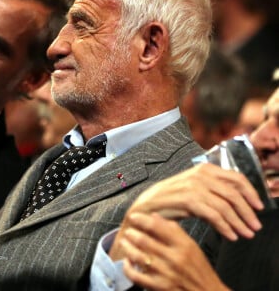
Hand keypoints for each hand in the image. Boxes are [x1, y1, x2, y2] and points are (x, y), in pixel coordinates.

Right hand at [110, 163, 262, 260]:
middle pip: (234, 193)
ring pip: (226, 206)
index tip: (259, 207)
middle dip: (248, 212)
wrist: (145, 207)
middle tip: (255, 226)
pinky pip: (214, 215)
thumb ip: (214, 190)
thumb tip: (239, 201)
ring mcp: (193, 186)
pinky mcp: (188, 200)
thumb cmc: (171, 200)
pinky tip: (230, 235)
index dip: (251, 192)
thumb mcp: (195, 190)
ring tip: (245, 234)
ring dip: (239, 222)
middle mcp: (200, 175)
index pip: (236, 177)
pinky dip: (225, 227)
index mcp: (204, 169)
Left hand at [119, 212, 229, 290]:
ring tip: (124, 242)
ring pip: (138, 256)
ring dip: (127, 247)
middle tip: (128, 231)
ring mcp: (166, 274)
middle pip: (144, 240)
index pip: (157, 227)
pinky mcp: (159, 287)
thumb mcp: (192, 246)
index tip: (134, 216)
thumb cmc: (200, 271)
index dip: (142, 220)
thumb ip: (173, 230)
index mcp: (184, 245)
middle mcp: (174, 258)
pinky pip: (136, 276)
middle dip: (132, 233)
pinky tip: (128, 262)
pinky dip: (128, 267)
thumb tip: (155, 216)